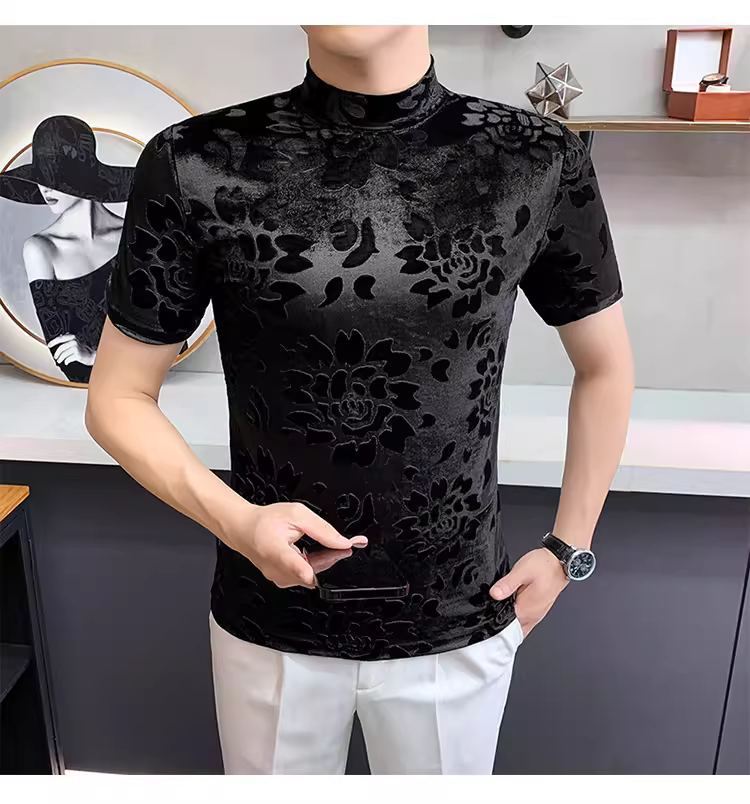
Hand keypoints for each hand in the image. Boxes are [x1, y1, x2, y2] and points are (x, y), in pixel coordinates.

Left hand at [48, 334, 95, 366]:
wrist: (92, 355)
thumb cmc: (83, 350)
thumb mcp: (76, 342)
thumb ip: (67, 339)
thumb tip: (59, 338)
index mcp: (72, 337)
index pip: (60, 338)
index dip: (53, 342)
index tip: (49, 345)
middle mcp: (74, 341)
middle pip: (61, 348)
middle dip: (57, 354)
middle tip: (56, 357)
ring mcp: (76, 348)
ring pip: (64, 354)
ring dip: (60, 358)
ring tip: (60, 360)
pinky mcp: (77, 355)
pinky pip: (68, 358)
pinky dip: (66, 361)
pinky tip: (67, 362)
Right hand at [222, 501, 366, 589]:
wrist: (244, 530)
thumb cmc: (265, 521)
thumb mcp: (297, 514)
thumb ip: (322, 529)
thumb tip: (343, 543)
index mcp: (275, 549)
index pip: (293, 565)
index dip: (306, 570)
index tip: (313, 572)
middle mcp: (275, 569)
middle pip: (311, 572)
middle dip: (327, 559)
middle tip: (333, 544)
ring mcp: (277, 578)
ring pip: (309, 577)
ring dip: (319, 563)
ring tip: (310, 545)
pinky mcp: (280, 581)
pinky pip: (303, 578)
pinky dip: (310, 567)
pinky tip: (305, 554)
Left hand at [489, 548, 568, 639]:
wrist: (561, 562)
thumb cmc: (544, 566)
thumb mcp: (522, 570)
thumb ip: (508, 584)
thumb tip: (494, 594)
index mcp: (526, 610)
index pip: (505, 628)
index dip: (492, 624)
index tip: (482, 621)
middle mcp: (532, 617)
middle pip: (511, 632)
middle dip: (498, 629)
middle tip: (485, 619)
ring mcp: (536, 615)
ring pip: (518, 629)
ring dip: (507, 625)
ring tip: (494, 615)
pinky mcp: (537, 610)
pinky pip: (524, 622)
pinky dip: (515, 621)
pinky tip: (507, 612)